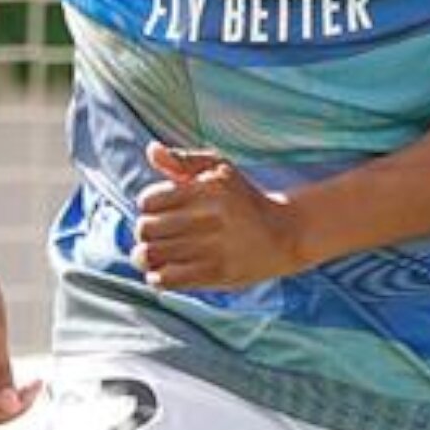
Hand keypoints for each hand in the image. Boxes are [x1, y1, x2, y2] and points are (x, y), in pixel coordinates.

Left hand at [133, 142, 302, 289]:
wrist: (284, 234)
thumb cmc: (244, 199)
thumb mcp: (219, 170)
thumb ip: (183, 160)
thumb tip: (152, 150)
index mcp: (207, 190)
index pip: (149, 200)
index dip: (147, 206)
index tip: (158, 210)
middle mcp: (210, 218)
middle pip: (146, 228)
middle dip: (145, 231)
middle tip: (154, 233)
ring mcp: (213, 248)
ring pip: (153, 254)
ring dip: (144, 256)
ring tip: (150, 255)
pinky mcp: (217, 274)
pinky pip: (169, 279)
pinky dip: (157, 277)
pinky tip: (163, 271)